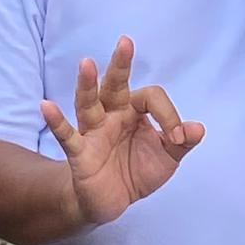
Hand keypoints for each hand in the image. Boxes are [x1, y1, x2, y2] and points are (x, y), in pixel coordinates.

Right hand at [39, 39, 204, 229]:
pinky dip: (57, 121)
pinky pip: (67, 136)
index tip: (179, 138)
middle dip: (120, 65)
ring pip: (88, 103)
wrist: (113, 201)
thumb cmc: (137, 170)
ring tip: (86, 63)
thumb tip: (197, 129)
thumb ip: (182, 142)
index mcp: (134, 111)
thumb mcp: (167, 158)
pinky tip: (46, 106)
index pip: (151, 98)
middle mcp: (112, 115)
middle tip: (125, 42)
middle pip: (114, 85)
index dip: (169, 115)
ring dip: (87, 84)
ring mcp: (93, 132)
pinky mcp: (80, 153)